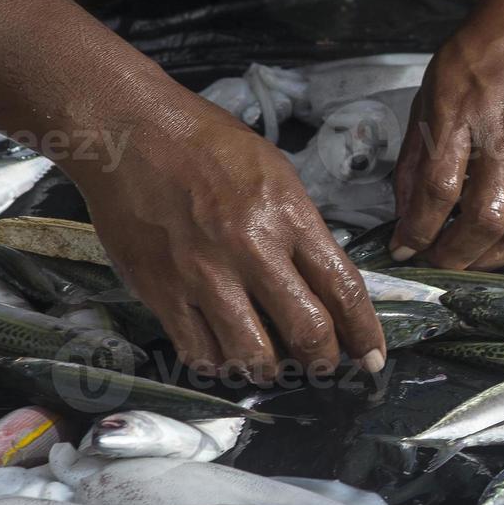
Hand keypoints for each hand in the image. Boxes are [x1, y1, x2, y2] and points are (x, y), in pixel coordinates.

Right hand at [73, 95, 386, 382]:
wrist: (131, 133)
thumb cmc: (209, 146)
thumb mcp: (278, 175)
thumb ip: (303, 231)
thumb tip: (323, 283)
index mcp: (289, 217)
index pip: (343, 289)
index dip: (364, 333)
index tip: (372, 357)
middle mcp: (251, 251)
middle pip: (307, 332)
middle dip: (325, 361)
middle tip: (324, 366)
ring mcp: (204, 276)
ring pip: (253, 356)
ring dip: (271, 371)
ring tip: (272, 364)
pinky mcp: (162, 292)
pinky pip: (199, 353)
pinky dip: (220, 366)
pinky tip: (225, 356)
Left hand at [390, 0, 503, 269]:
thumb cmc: (484, 48)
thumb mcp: (432, 87)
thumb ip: (416, 152)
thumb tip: (403, 210)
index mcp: (461, 112)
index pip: (437, 189)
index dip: (416, 229)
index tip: (403, 247)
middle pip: (484, 219)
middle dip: (454, 256)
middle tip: (435, 261)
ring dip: (490, 259)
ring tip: (469, 259)